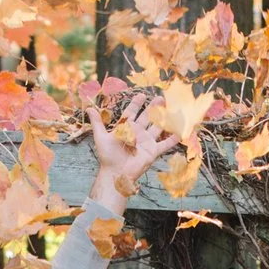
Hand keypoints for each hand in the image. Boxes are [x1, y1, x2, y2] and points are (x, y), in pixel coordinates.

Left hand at [85, 96, 182, 212]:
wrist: (116, 173)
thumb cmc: (108, 156)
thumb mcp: (100, 137)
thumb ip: (97, 122)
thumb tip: (89, 108)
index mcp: (126, 128)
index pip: (132, 112)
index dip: (136, 104)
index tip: (141, 95)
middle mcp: (137, 133)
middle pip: (147, 117)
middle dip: (153, 107)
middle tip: (160, 97)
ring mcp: (146, 142)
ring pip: (157, 127)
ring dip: (164, 118)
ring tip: (171, 109)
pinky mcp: (153, 151)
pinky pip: (164, 144)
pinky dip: (172, 140)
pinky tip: (180, 133)